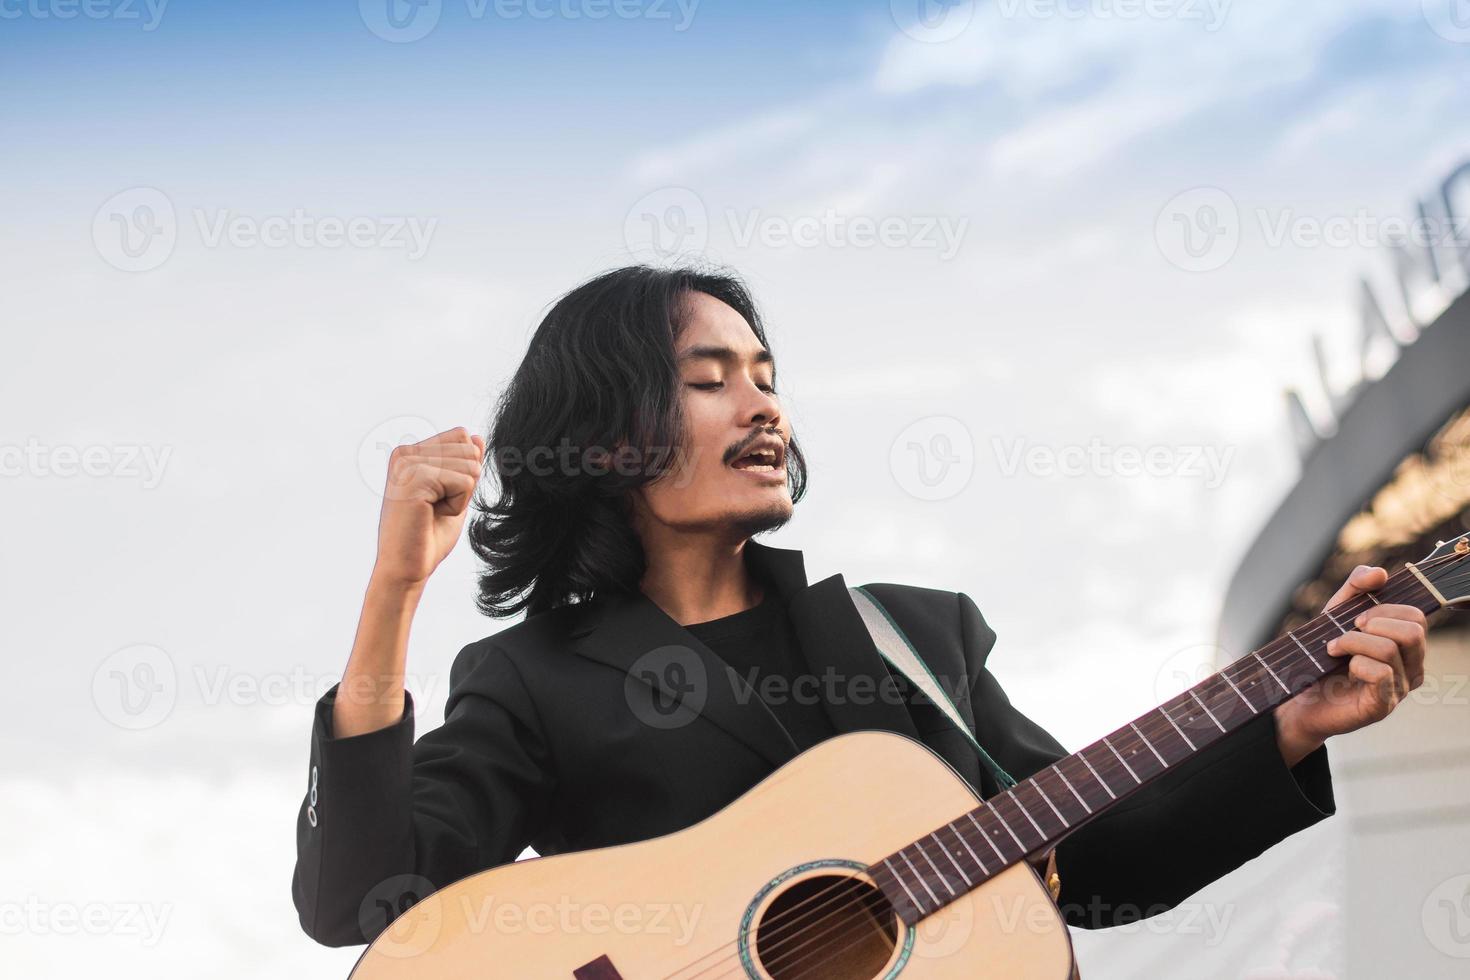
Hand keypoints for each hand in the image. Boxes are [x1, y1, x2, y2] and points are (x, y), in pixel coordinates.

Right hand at [372, 426, 485, 588]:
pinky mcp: (415, 478)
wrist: (405, 567)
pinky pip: (464, 482)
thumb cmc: (427, 536)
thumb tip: (478, 437)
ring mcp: (407, 462)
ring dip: (461, 497)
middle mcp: (405, 452)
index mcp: (410, 452)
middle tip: (435, 507)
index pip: (463, 437)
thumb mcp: (454, 494)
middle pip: (470, 449)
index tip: (439, 496)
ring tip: (432, 512)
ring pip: (471, 465)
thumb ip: (464, 466)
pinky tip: (430, 516)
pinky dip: (457, 505)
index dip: (464, 471)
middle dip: (465, 485)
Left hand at [1274, 565, 1427, 766]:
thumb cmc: (1321, 657)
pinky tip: (1343, 668)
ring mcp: (1399, 689)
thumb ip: (1356, 588)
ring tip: (1333, 649)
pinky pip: (1381, 674)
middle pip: (1413, 631)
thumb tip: (1379, 573)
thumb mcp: (1335, 614)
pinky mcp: (1382, 706)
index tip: (1356, 616)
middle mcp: (1410, 668)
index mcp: (1406, 646)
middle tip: (1347, 629)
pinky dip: (1356, 662)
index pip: (1416, 617)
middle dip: (1374, 622)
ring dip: (1353, 641)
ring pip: (1390, 649)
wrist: (1298, 697)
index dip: (1386, 608)